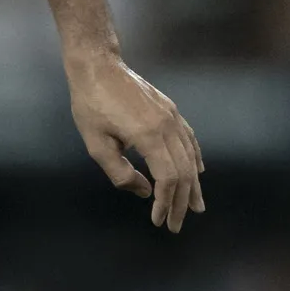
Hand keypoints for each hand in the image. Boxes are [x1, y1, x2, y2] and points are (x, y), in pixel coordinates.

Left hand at [68, 52, 204, 231]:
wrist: (98, 65)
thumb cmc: (91, 104)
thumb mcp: (96, 144)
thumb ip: (120, 173)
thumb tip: (144, 192)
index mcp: (147, 135)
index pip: (167, 178)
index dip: (165, 202)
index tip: (157, 220)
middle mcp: (166, 126)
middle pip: (183, 172)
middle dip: (181, 202)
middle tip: (176, 225)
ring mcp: (171, 116)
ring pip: (190, 157)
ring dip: (193, 185)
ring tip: (196, 206)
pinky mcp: (170, 110)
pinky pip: (189, 139)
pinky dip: (195, 160)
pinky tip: (198, 172)